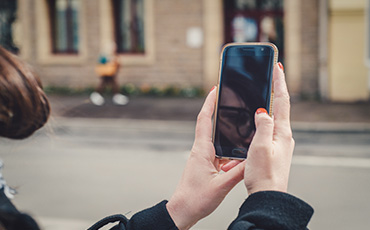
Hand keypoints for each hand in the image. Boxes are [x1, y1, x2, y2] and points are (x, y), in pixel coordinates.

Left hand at [166, 87, 244, 229]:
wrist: (183, 212)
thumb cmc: (195, 199)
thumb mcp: (221, 185)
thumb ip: (238, 172)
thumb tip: (253, 160)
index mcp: (202, 151)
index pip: (204, 120)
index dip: (209, 103)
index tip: (215, 89)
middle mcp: (202, 152)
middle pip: (212, 128)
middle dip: (223, 117)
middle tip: (235, 106)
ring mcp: (204, 159)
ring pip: (219, 144)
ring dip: (230, 142)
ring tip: (242, 140)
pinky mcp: (206, 167)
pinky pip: (220, 156)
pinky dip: (230, 156)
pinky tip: (238, 163)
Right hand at [243, 63, 293, 194]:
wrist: (267, 197)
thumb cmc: (264, 175)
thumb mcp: (261, 147)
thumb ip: (263, 126)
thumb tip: (263, 111)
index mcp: (282, 132)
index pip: (282, 100)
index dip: (279, 81)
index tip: (277, 66)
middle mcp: (283, 136)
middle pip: (280, 106)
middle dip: (275, 89)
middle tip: (270, 75)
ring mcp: (279, 143)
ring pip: (274, 117)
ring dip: (269, 103)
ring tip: (262, 92)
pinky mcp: (273, 150)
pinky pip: (269, 128)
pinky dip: (263, 118)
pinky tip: (257, 119)